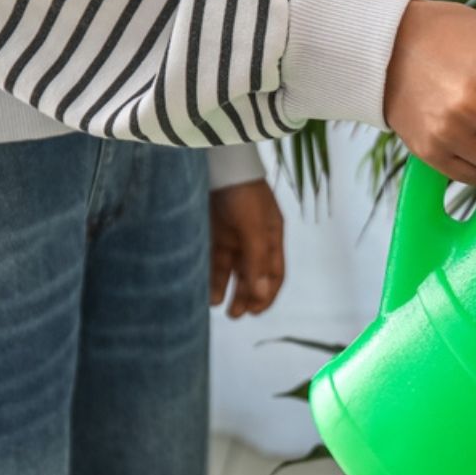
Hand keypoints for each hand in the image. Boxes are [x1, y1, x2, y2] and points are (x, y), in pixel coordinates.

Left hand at [209, 180, 284, 317]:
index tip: (255, 312)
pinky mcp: (211, 226)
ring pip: (229, 267)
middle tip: (234, 315)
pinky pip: (211, 255)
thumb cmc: (241, 191)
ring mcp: (231, 232)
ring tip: (214, 304)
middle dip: (245, 295)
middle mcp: (253, 237)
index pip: (274, 272)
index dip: (267, 294)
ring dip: (224, 286)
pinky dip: (208, 271)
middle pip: (252, 273)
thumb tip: (263, 294)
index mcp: (271, 236)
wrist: (215, 159)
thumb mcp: (252, 227)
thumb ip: (257, 260)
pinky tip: (201, 285)